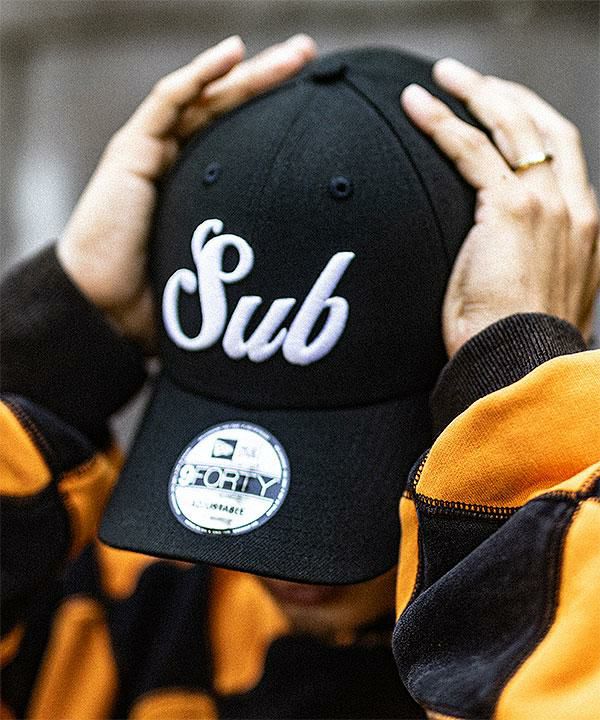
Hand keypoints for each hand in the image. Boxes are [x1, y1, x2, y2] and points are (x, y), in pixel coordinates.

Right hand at [57, 34, 316, 349]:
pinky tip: (232, 53)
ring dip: (248, 70)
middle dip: (270, 80)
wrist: (105, 305)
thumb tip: (307, 264)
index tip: (322, 102)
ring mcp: (154, 150)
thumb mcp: (222, 264)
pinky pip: (168, 101)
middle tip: (311, 56)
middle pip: (230, 107)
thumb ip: (253, 251)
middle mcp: (178, 159)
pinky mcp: (131, 148)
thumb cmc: (160, 293)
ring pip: (207, 97)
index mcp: (200, 181)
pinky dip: (199, 74)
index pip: (242, 133)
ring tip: (295, 53)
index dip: (276, 112)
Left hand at [401, 59, 599, 356]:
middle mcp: (573, 205)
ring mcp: (547, 203)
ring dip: (474, 92)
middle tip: (466, 77)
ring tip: (441, 75)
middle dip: (505, 93)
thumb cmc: (515, 342)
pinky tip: (416, 104)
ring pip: (510, 125)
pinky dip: (442, 122)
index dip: (528, 123)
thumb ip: (525, 257)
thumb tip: (494, 251)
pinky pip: (471, 150)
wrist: (518, 368)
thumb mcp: (531, 292)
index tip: (498, 111)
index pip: (559, 153)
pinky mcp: (511, 209)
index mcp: (582, 224)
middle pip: (542, 125)